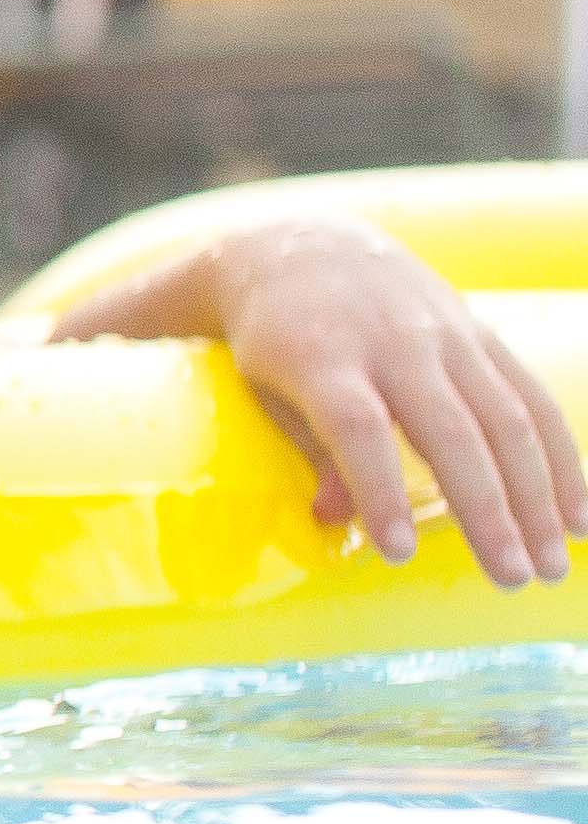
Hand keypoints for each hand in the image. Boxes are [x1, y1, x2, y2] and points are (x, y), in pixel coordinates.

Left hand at [196, 216, 580, 585]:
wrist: (306, 246)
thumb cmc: (277, 336)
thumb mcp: (267, 387)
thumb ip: (307, 449)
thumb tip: (337, 520)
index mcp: (322, 355)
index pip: (357, 427)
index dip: (380, 489)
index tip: (398, 552)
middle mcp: (393, 341)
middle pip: (451, 430)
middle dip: (485, 509)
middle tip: (509, 577)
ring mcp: (446, 334)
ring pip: (506, 419)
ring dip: (537, 497)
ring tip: (549, 565)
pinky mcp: (482, 334)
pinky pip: (532, 399)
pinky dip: (561, 459)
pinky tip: (578, 516)